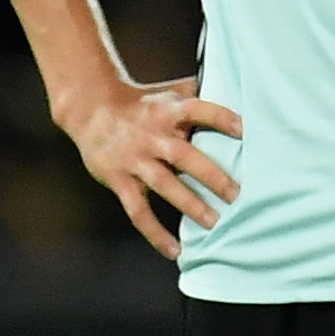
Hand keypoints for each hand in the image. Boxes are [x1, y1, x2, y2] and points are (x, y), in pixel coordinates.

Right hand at [58, 77, 242, 260]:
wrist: (90, 109)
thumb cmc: (139, 102)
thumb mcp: (167, 93)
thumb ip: (196, 93)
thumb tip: (233, 85)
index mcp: (167, 112)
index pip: (197, 110)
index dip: (220, 118)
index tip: (244, 130)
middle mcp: (152, 136)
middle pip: (183, 155)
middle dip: (210, 174)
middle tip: (236, 194)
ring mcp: (134, 160)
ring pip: (163, 184)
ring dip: (189, 204)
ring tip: (213, 222)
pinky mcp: (119, 180)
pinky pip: (138, 211)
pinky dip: (156, 233)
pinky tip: (175, 250)